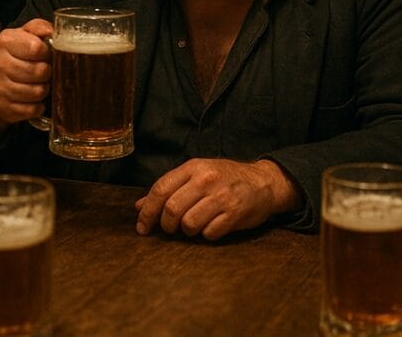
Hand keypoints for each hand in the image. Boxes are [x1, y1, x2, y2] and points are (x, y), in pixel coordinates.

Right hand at [0, 18, 52, 138]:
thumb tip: (51, 31)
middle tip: (45, 71)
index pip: (36, 48)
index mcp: (4, 41)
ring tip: (40, 83)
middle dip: (48, 72)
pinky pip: (32, 110)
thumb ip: (39, 28)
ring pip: (37, 92)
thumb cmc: (18, 54)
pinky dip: (38, 106)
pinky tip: (34, 99)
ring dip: (44, 89)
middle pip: (39, 72)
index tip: (46, 54)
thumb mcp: (26, 34)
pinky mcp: (1, 107)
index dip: (47, 52)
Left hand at [134, 159, 302, 240]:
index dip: (147, 212)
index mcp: (194, 167)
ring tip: (194, 226)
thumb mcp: (197, 175)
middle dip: (167, 225)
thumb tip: (138, 206)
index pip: (160, 189)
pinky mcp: (235, 213)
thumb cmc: (225, 179)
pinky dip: (207, 234)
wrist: (263, 182)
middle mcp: (207, 179)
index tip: (142, 228)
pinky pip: (209, 233)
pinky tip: (212, 226)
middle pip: (172, 209)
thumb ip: (169, 188)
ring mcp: (222, 196)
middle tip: (171, 229)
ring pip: (189, 223)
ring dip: (187, 230)